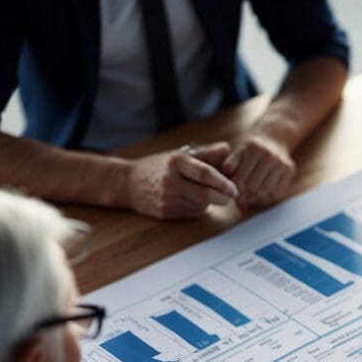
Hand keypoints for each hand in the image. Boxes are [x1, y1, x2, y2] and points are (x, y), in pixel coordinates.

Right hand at [122, 142, 238, 218]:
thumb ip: (205, 153)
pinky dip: (199, 208)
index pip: (204, 173)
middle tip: (230, 194)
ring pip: (200, 205)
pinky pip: (192, 213)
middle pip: (204, 194)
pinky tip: (193, 199)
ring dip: (210, 201)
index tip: (234, 188)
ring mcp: (166, 199)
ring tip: (206, 191)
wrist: (128, 184)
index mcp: (175, 162)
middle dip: (222, 197)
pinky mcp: (165, 213)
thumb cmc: (158, 166)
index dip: (222, 182)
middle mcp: (170, 181)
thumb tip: (227, 148)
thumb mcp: (180, 155)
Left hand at [221, 133, 295, 210]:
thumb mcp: (238, 152)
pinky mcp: (290, 169)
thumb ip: (230, 167)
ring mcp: (281, 163)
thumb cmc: (252, 148)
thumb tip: (228, 188)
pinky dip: (267, 198)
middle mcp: (269, 155)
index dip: (235, 190)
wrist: (274, 137)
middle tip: (240, 201)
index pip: (241, 178)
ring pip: (266, 191)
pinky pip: (278, 192)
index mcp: (253, 148)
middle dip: (245, 197)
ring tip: (249, 200)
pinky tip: (261, 197)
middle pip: (253, 187)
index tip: (232, 194)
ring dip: (256, 199)